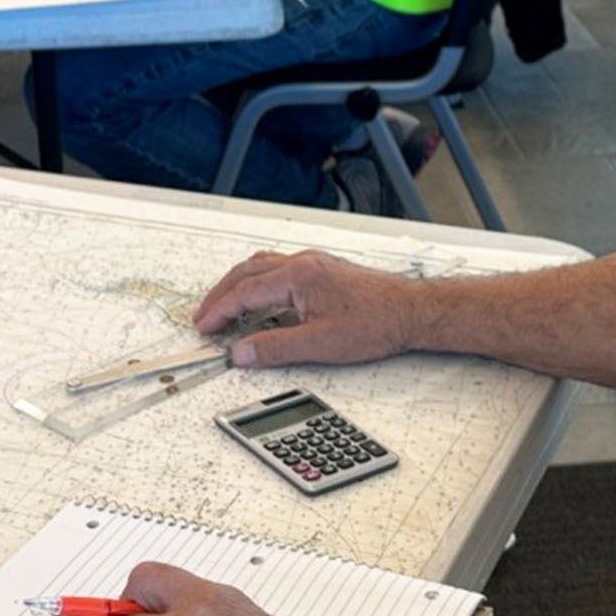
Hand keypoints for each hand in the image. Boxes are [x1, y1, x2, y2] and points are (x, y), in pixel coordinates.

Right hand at [193, 250, 421, 366]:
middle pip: (247, 273)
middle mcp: (303, 263)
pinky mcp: (324, 270)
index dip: (219, 312)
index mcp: (298, 276)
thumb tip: (242, 352)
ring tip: (225, 308)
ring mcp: (314, 264)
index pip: (244, 293)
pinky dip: (259, 284)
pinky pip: (279, 270)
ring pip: (262, 267)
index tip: (203, 328)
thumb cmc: (376, 322)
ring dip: (238, 286)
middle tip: (204, 318)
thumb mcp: (320, 344)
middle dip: (221, 296)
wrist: (412, 312)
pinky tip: (261, 301)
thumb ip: (276, 348)